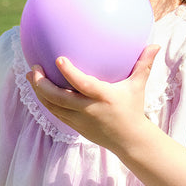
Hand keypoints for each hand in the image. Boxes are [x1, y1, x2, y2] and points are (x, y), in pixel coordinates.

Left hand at [27, 44, 159, 150]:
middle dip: (42, 84)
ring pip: (52, 106)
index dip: (69, 73)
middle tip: (33, 68)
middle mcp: (88, 109)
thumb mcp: (138, 87)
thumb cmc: (133, 109)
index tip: (58, 59)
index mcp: (102, 97)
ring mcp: (79, 120)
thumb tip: (155, 44)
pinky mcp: (74, 126)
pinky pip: (55, 113)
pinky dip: (45, 101)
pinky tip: (39, 89)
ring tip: (31, 76)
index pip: (82, 85)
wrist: (129, 140)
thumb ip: (144, 65)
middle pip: (58, 98)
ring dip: (39, 92)